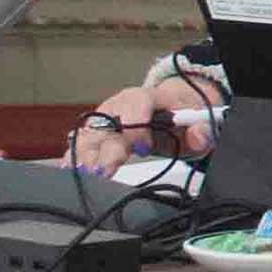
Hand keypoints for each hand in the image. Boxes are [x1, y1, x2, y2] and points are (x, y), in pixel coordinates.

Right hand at [75, 74, 217, 170]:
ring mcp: (105, 119)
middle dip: (104, 149)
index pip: (136, 104)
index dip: (137, 127)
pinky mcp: (97, 133)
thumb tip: (199, 136)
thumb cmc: (182, 114)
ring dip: (85, 155)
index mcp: (146, 97)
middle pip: (108, 125)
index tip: (144, 149)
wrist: (174, 108)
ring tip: (81, 174)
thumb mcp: (199, 121)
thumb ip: (202, 130)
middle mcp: (119, 106)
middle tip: (102, 171)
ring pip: (90, 135)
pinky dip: (77, 156)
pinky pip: (83, 143)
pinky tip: (69, 170)